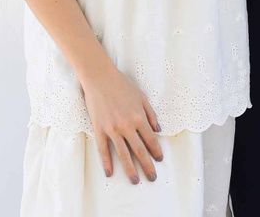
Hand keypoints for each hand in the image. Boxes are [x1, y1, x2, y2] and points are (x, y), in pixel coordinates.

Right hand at [80, 64, 162, 183]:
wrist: (100, 77)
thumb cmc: (122, 84)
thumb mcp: (142, 96)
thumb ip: (151, 114)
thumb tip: (158, 129)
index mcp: (139, 117)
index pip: (150, 139)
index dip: (156, 151)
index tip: (159, 159)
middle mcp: (127, 126)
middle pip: (140, 151)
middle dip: (147, 166)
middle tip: (152, 178)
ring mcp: (112, 129)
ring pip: (123, 154)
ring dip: (130, 169)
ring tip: (135, 181)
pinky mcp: (99, 129)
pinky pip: (103, 149)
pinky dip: (107, 162)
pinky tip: (110, 173)